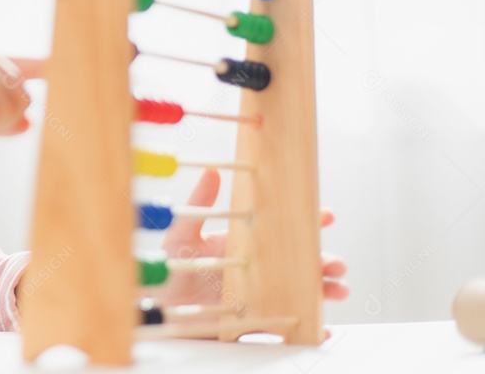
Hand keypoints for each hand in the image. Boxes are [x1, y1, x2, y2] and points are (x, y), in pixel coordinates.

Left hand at [149, 168, 348, 321]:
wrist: (162, 307)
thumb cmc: (173, 267)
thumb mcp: (184, 233)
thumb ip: (200, 205)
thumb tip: (213, 171)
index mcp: (248, 243)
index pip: (284, 228)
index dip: (309, 221)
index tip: (326, 215)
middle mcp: (260, 270)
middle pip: (302, 264)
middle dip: (326, 261)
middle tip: (335, 263)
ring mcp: (262, 296)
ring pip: (303, 293)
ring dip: (325, 291)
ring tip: (337, 290)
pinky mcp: (256, 323)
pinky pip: (287, 329)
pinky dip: (308, 329)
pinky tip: (320, 327)